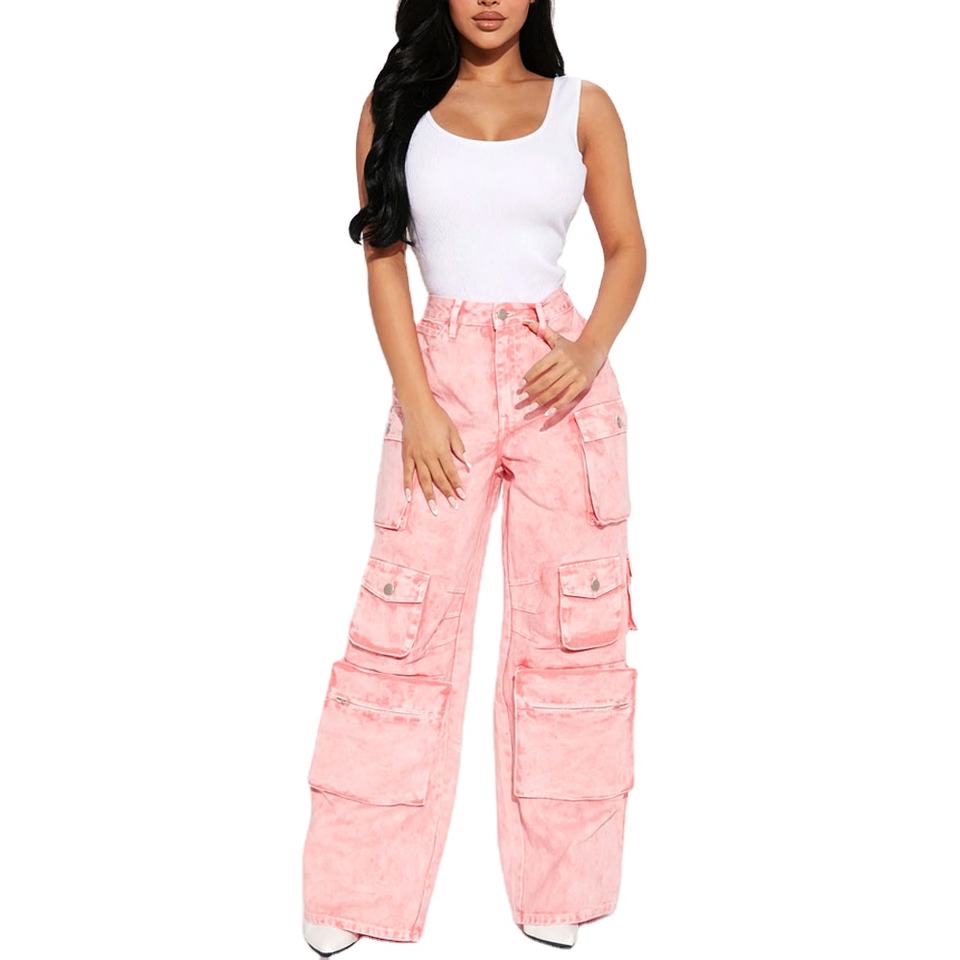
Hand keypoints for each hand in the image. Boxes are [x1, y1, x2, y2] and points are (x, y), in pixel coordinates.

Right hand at [400, 398, 468, 515]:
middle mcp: (429, 456)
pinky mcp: (407, 454)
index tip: (462, 496)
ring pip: (424, 480)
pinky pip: (407, 473)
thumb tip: (467, 464)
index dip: (457, 485)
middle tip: (454, 506)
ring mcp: (417, 457)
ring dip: (429, 495)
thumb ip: (459, 448)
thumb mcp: (453, 431)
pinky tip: (409, 497)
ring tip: (434, 509)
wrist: (418, 407)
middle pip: (439, 479)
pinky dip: (407, 485)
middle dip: (447, 493)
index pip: (451, 473)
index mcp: (442, 451)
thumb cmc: (437, 417)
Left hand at [517, 327, 607, 419]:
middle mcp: (567, 363)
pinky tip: (547, 413)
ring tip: (531, 407)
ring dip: (542, 400)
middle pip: (546, 381)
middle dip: (532, 392)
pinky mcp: (582, 383)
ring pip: (555, 390)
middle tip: (522, 400)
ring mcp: (575, 374)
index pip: (540, 367)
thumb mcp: (557, 338)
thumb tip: (525, 321)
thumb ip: (542, 331)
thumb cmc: (570, 346)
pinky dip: (557, 406)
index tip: (520, 386)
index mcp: (558, 353)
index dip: (529, 377)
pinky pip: (568, 397)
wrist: (594, 350)